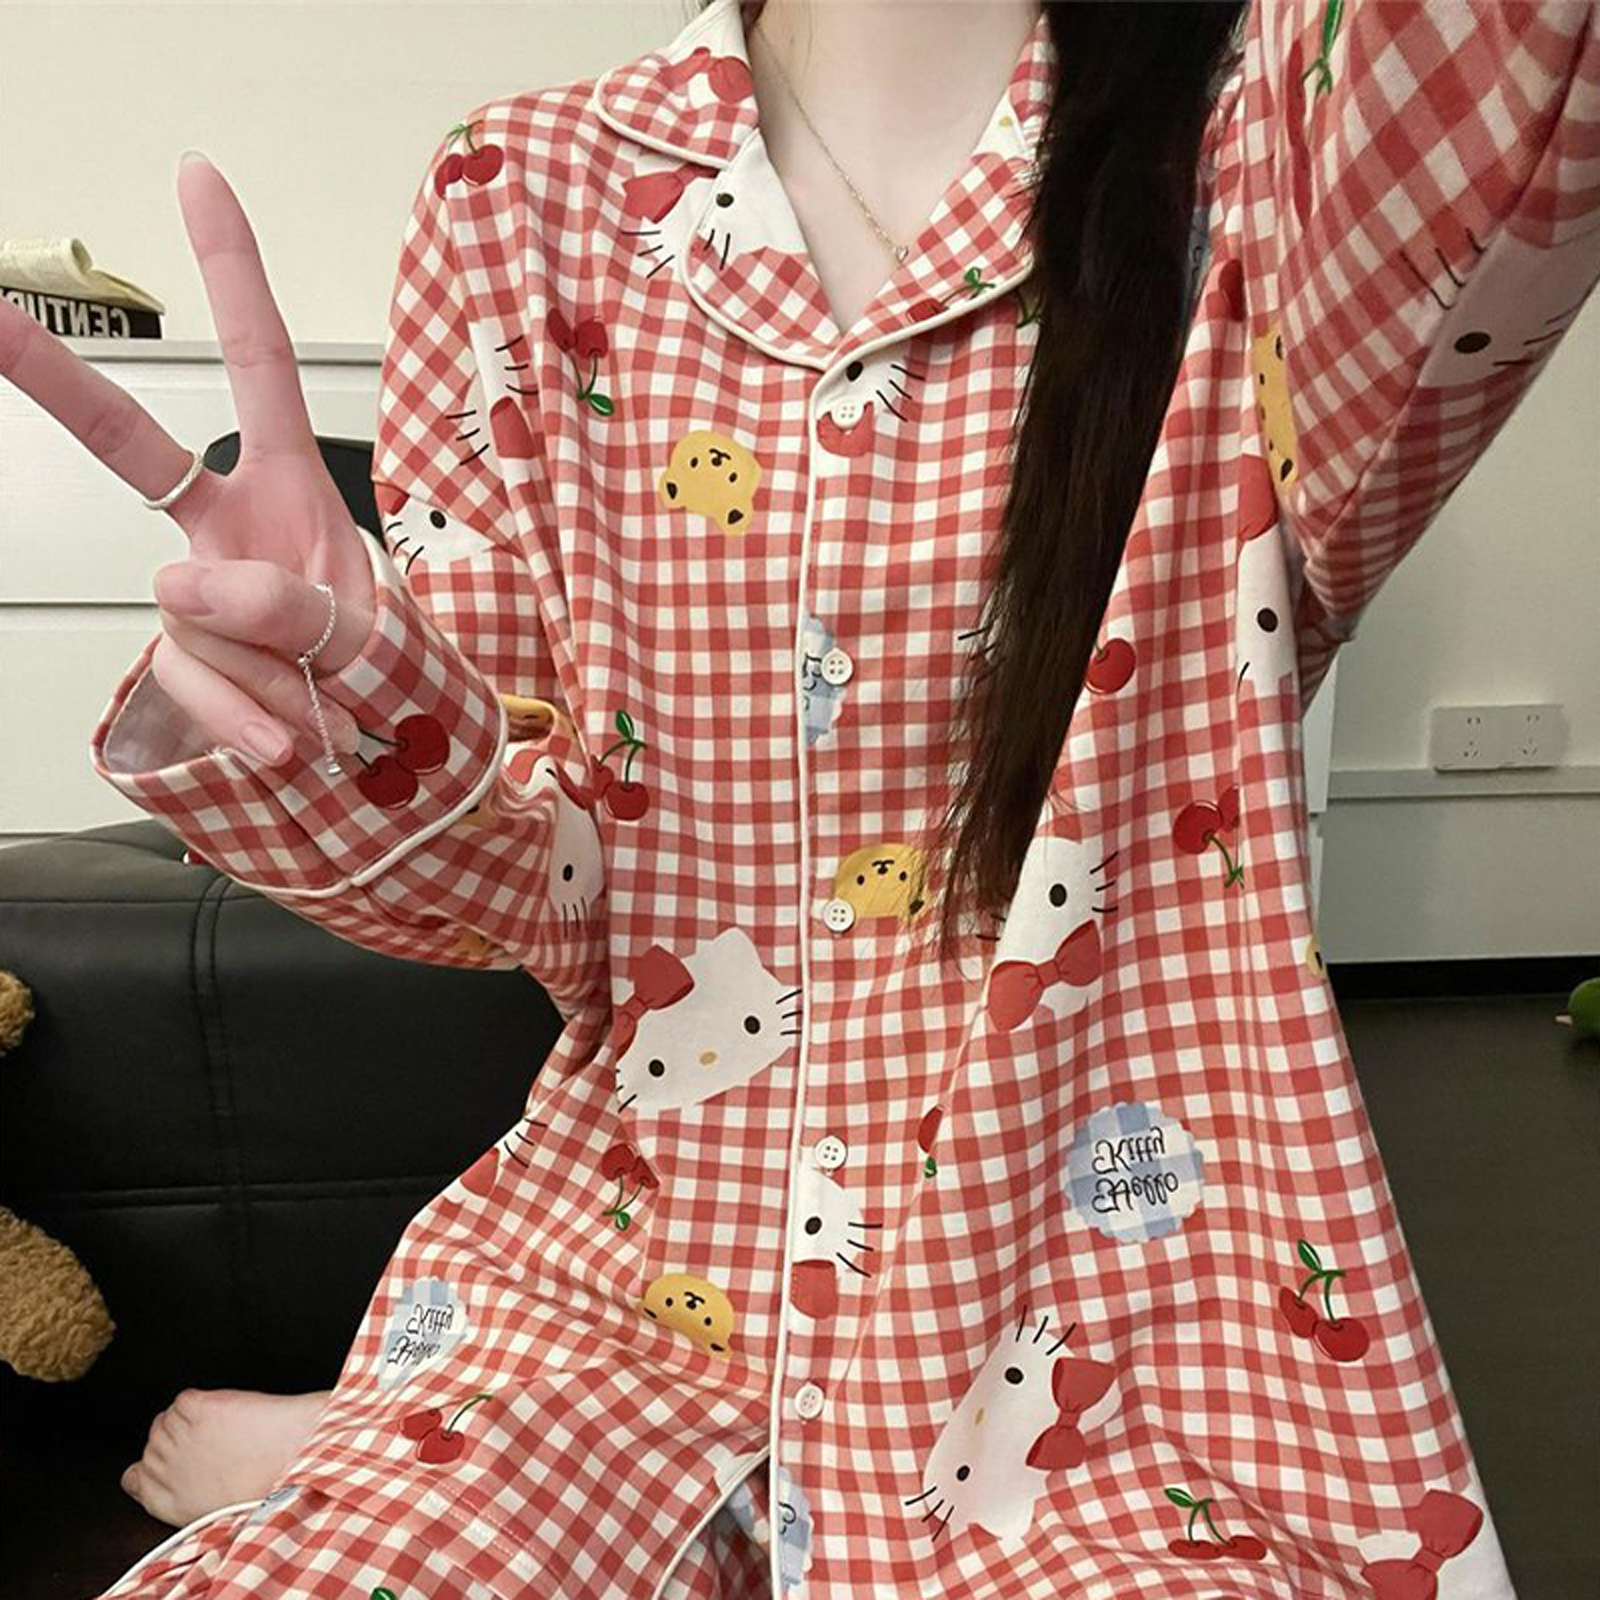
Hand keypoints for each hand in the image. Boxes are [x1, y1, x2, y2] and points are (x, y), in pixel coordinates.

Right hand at [0, 151, 377, 768]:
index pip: (261, 364)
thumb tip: (184, 582)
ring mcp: (195, 594)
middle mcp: (228, 527)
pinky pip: (195, 683)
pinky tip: (288, 736)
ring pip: (195, 620)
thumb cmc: (381, 662)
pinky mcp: (179, 655)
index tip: (199, 179)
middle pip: (130, 445)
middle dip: (57, 384)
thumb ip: (292, 605)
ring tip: (323, 701)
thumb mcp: (368, 630)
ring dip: (271, 677)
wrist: (377, 748)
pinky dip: (249, 719)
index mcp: (290, 487)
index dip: (232, 275)